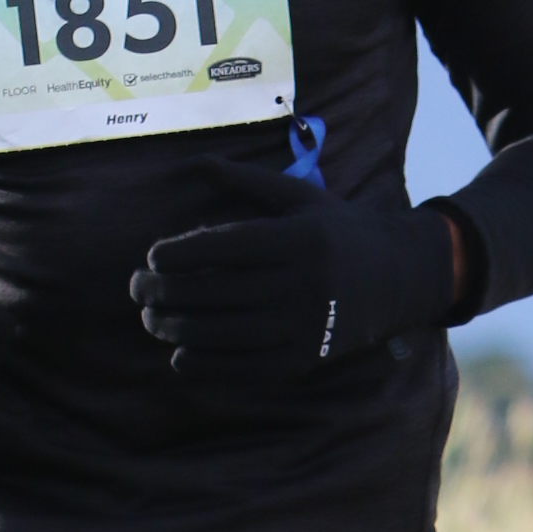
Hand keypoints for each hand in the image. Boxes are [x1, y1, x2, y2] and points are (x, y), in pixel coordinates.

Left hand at [131, 163, 458, 375]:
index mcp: (299, 240)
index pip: (227, 248)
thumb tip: (196, 163)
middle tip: (136, 288)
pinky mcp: (304, 360)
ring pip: (225, 332)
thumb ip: (247, 182)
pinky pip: (244, 367)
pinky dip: (206, 365)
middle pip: (218, 292)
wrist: (396, 279)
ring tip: (150, 320)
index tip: (152, 255)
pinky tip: (178, 356)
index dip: (182, 253)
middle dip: (167, 292)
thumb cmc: (336, 231)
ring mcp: (304, 326)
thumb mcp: (299, 197)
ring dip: (177, 329)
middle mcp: (303, 284)